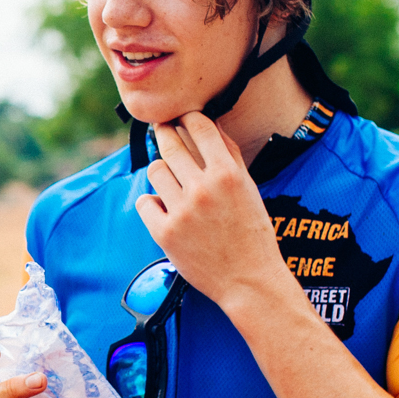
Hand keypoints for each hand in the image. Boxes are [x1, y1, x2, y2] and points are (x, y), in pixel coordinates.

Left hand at [136, 114, 289, 316]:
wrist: (249, 280)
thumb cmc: (253, 234)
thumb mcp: (249, 189)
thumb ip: (229, 156)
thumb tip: (211, 126)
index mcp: (227, 174)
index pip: (199, 126)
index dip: (188, 117)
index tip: (183, 117)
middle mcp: (202, 189)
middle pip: (170, 143)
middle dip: (164, 132)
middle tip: (162, 129)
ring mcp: (181, 211)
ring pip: (155, 170)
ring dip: (161, 170)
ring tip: (169, 177)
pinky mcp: (164, 233)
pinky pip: (145, 201)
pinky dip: (152, 201)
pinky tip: (163, 206)